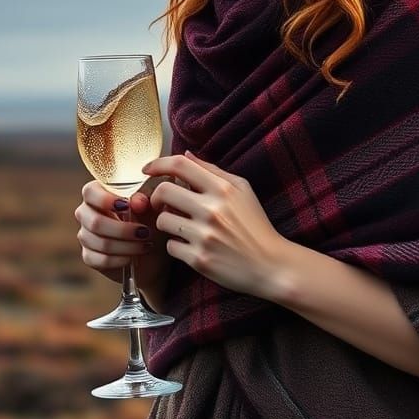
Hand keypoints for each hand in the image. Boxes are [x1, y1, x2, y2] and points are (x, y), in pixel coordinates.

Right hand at [74, 175, 170, 289]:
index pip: (90, 192)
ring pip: (100, 243)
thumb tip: (137, 202)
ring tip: (145, 245)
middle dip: (123, 230)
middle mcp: (87, 213)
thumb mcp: (151, 207)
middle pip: (95, 222)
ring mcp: (85, 236)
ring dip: (127, 246)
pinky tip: (132, 257)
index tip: (126, 206)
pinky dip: (120, 259)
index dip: (105, 199)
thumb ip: (143, 201)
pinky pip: (101, 260)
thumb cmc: (150, 220)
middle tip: (145, 232)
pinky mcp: (89, 257)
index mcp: (99, 194)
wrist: (154, 249)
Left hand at [142, 150, 290, 302]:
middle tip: (163, 204)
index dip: (158, 163)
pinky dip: (177, 246)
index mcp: (223, 189)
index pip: (180, 165)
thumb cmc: (255, 225)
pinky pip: (171, 247)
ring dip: (167, 223)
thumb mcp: (242, 190)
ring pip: (163, 221)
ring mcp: (205, 236)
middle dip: (156, 197)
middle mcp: (212, 210)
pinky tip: (190, 246)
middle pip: (163, 191)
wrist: (270, 264)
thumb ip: (213, 171)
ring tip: (181, 227)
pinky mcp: (199, 259)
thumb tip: (186, 154)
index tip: (148, 168)